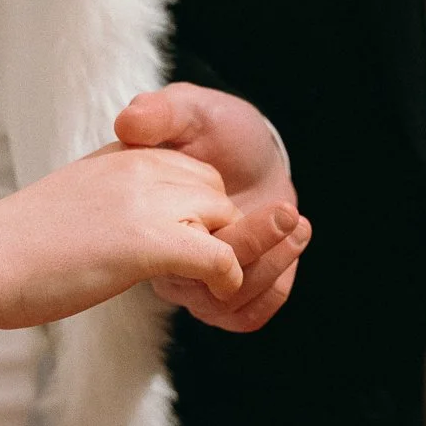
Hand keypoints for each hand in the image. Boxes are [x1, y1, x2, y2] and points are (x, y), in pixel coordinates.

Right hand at [0, 143, 241, 333]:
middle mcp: (137, 167)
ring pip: (222, 218)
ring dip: (221, 252)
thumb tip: (122, 227)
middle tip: (196, 266)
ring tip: (204, 282)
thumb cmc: (15, 246)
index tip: (183, 238)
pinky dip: (226, 277)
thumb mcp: (75, 201)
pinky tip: (216, 291)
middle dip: (214, 227)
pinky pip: (218, 256)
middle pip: (214, 189)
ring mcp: (145, 202)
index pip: (190, 167)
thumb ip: (110, 200)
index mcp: (119, 155)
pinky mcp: (149, 243)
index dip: (195, 207)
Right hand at [114, 84, 310, 331]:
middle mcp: (167, 255)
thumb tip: (129, 124)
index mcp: (145, 215)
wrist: (254, 150)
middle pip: (201, 275)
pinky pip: (247, 316)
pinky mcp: (232, 295)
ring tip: (296, 220)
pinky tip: (294, 242)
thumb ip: (161, 113)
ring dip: (271, 264)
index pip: (167, 242)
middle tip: (285, 212)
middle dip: (250, 245)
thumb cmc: (218, 130)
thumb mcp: (189, 108)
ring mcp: (198, 280)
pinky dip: (274, 288)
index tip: (236, 197)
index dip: (205, 226)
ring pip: (228, 300)